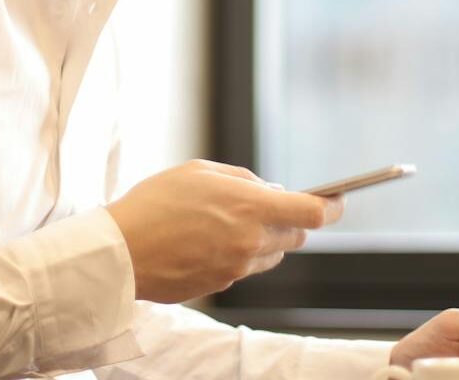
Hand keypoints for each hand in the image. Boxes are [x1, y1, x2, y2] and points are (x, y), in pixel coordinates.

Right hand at [104, 159, 342, 302]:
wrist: (120, 252)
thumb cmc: (155, 203)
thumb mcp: (201, 171)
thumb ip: (244, 180)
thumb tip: (271, 190)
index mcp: (250, 208)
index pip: (313, 213)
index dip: (332, 206)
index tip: (338, 200)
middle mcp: (251, 242)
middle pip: (296, 236)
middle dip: (290, 220)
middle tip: (267, 205)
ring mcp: (237, 269)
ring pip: (271, 254)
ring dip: (264, 239)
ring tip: (227, 223)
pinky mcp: (221, 285)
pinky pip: (244, 268)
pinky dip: (238, 254)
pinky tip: (207, 242)